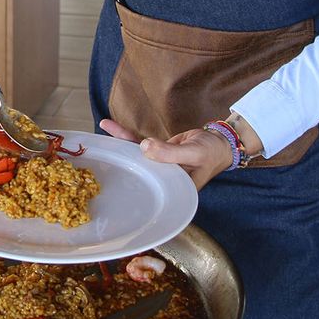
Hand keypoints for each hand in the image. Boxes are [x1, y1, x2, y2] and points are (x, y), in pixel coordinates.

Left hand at [99, 118, 234, 190]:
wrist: (220, 142)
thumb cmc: (211, 152)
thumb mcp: (194, 153)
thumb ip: (170, 153)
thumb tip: (144, 147)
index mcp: (171, 190)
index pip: (146, 187)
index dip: (128, 180)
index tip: (111, 172)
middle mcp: (161, 181)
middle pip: (136, 170)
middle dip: (117, 161)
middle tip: (99, 150)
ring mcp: (158, 167)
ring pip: (135, 156)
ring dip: (119, 143)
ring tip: (103, 129)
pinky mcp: (157, 154)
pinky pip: (140, 146)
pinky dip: (128, 137)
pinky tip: (113, 129)